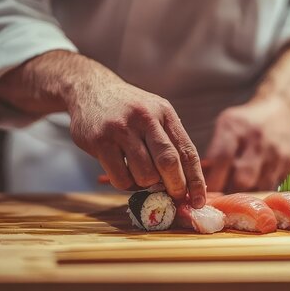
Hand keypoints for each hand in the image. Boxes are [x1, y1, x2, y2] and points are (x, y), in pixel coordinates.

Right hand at [65, 61, 205, 206]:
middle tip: (174, 198)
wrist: (91, 89)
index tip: (198, 201)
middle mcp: (144, 118)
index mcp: (164, 112)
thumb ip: (169, 142)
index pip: (187, 151)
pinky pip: (120, 178)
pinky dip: (126, 185)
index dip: (195, 180)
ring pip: (144, 174)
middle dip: (175, 187)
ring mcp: (121, 129)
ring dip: (147, 185)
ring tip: (142, 178)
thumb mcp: (154, 114)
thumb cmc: (129, 110)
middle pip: (168, 162)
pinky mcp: (100, 141)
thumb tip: (186, 184)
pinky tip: (124, 175)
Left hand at [205, 97, 289, 191]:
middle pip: (241, 179)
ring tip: (238, 196)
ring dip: (246, 196)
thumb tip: (199, 182)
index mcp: (235, 128)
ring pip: (259, 188)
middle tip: (221, 201)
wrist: (281, 109)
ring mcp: (276, 152)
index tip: (204, 195)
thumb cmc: (245, 123)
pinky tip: (255, 187)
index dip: (211, 181)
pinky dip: (262, 192)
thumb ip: (213, 153)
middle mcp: (257, 140)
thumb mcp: (225, 127)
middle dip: (229, 194)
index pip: (221, 159)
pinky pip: (274, 187)